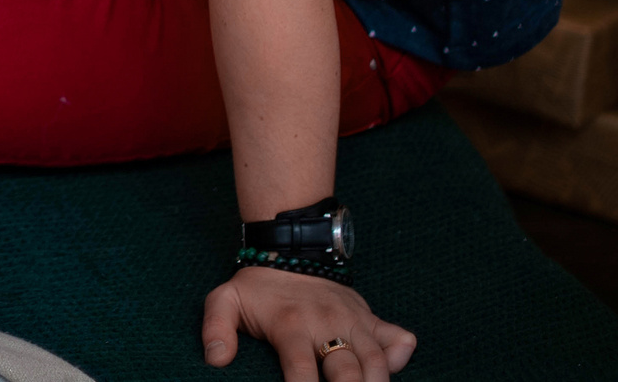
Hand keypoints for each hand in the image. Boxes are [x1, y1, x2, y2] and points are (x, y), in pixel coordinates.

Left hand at [203, 267, 412, 381]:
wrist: (290, 248)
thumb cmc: (257, 287)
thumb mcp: (225, 300)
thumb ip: (216, 328)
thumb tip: (217, 360)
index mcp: (290, 326)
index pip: (301, 371)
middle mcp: (325, 324)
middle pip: (347, 371)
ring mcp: (350, 320)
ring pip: (376, 360)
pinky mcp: (368, 317)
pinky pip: (395, 336)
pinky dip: (401, 356)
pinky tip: (397, 368)